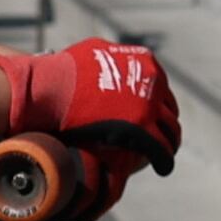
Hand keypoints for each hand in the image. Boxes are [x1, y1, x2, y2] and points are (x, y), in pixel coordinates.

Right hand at [0, 38, 180, 177]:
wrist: (51, 89)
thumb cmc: (63, 73)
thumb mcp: (94, 53)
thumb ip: (111, 58)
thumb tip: (110, 60)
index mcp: (145, 63)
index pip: (161, 89)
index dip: (159, 105)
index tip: (154, 118)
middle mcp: (152, 81)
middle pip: (169, 110)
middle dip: (167, 125)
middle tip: (161, 138)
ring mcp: (148, 105)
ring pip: (170, 131)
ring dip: (170, 143)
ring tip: (163, 156)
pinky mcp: (141, 129)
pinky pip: (161, 149)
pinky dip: (164, 160)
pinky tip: (162, 167)